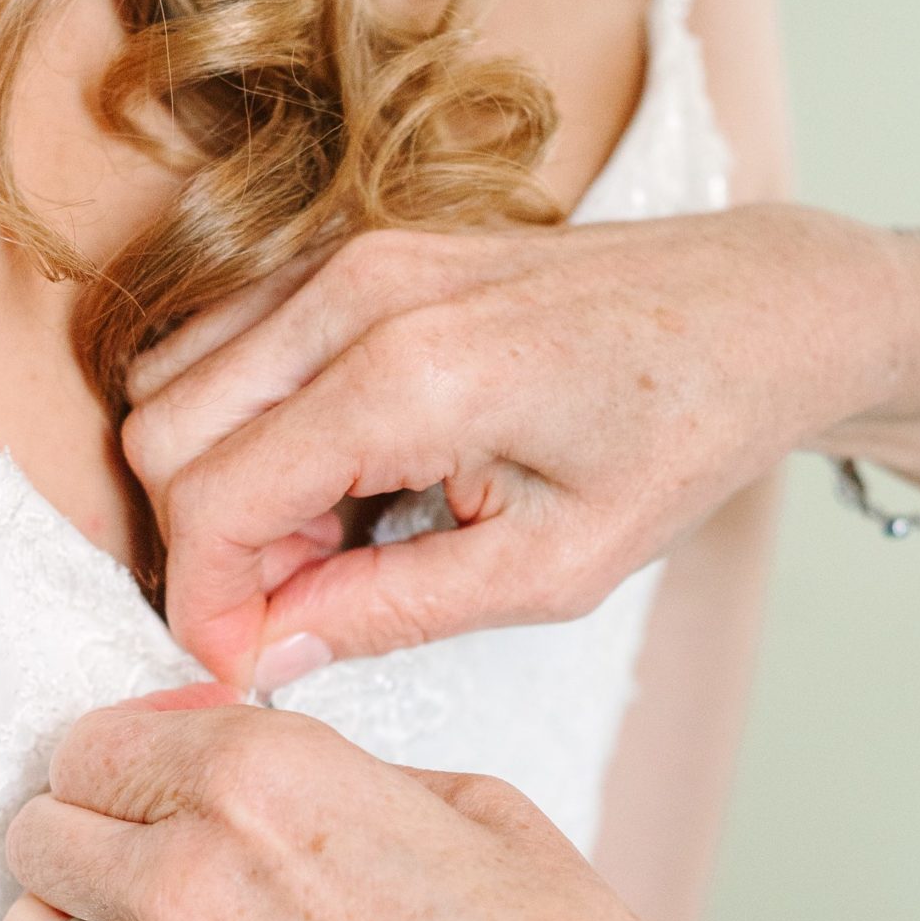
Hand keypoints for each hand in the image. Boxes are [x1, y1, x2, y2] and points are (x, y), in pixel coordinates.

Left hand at [0, 687, 693, 920]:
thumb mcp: (472, 808)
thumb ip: (341, 777)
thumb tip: (281, 781)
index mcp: (262, 776)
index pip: (98, 740)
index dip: (130, 749)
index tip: (162, 763)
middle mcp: (194, 877)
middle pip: (39, 826)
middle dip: (80, 820)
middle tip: (137, 832)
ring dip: (70, 916)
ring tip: (134, 919)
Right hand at [124, 206, 919, 688]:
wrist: (757, 309)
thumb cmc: (680, 433)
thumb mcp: (554, 568)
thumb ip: (392, 611)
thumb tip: (267, 652)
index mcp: (409, 374)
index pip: (212, 497)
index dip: (204, 605)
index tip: (244, 667)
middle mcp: (354, 293)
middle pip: (162, 433)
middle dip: (204, 545)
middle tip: (298, 612)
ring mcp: (347, 257)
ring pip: (175, 383)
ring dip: (218, 486)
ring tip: (327, 552)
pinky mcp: (354, 253)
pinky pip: (226, 345)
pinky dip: (243, 430)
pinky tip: (341, 487)